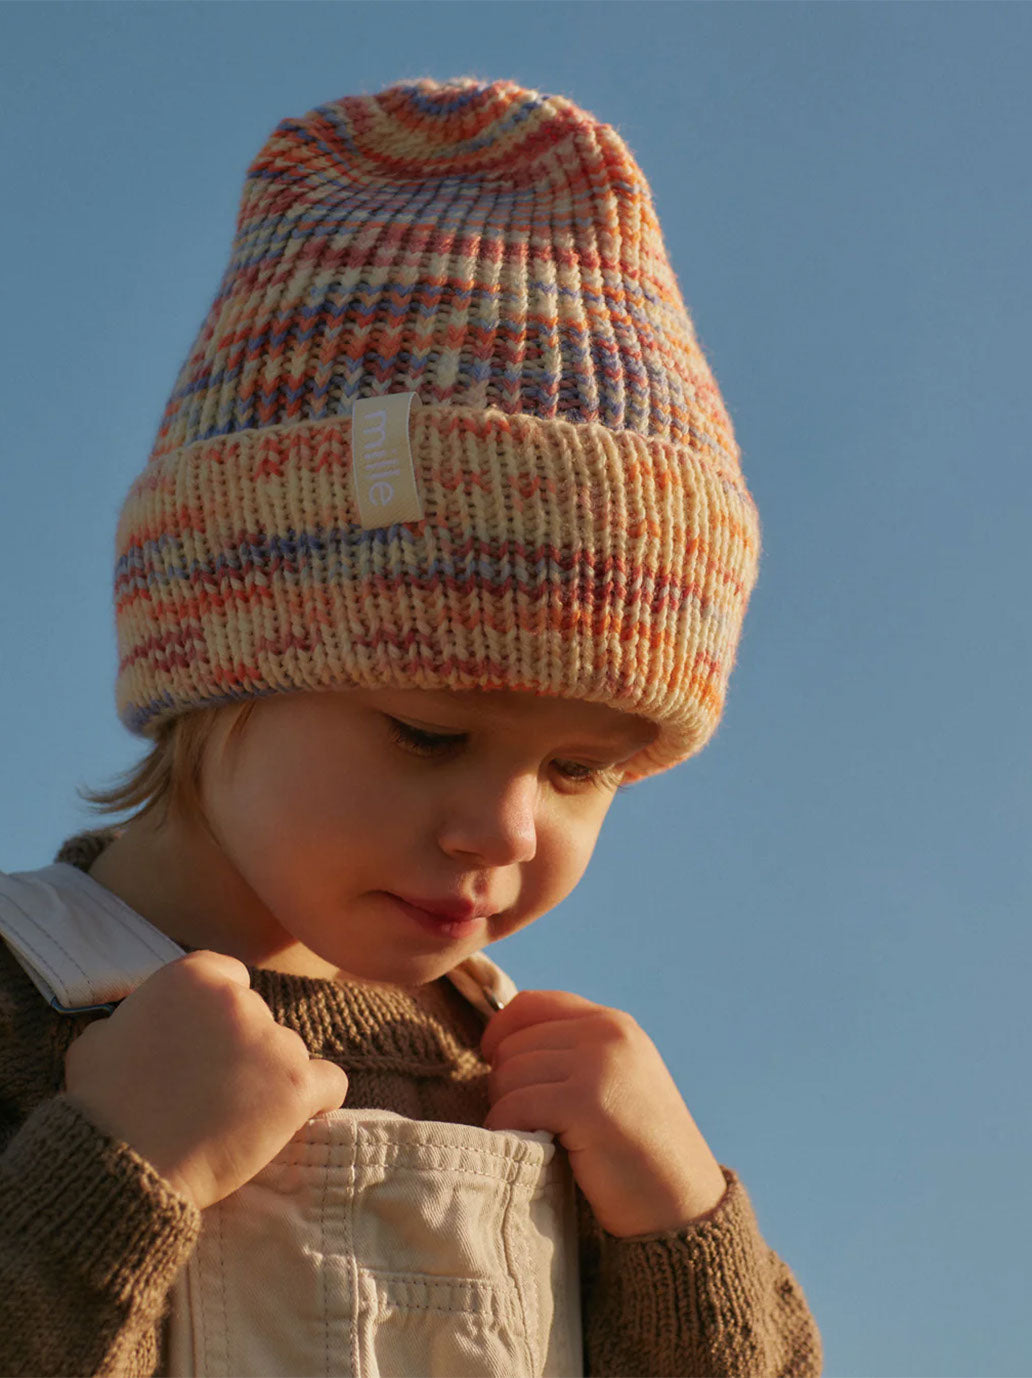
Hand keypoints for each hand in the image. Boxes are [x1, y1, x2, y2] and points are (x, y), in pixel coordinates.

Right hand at [63, 950, 349, 1211]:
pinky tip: (296, 1119)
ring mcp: (273, 1040)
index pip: (230, 979)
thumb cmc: (101, 1105)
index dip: (218, 1015)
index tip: (205, 1047)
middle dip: (242, 1050)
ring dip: (269, 1080)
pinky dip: (317, 1100)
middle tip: (213, 1093)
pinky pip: (330, 1083)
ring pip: (287, 1054)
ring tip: (235, 1121)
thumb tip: (132, 1028)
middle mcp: (239, 999)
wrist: (126, 1164)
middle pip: (259, 1018)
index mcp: (193, 976)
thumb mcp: (97, 1040)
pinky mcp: (298, 1083)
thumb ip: (131, 1021)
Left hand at [480, 989, 727, 1237]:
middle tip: (523, 1119)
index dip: (501, 1031)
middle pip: (514, 1043)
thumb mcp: (616, 1079)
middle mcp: (607, 1034)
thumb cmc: (639, 1150)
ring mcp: (598, 1066)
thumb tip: (501, 1044)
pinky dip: (506, 1129)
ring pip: (509, 1074)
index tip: (492, 1061)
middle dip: (505, 1082)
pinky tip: (524, 1146)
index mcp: (613, 1024)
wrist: (682, 1204)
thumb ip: (573, 1051)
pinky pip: (514, 1106)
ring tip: (530, 1134)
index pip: (532, 1003)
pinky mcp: (585, 1104)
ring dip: (505, 1109)